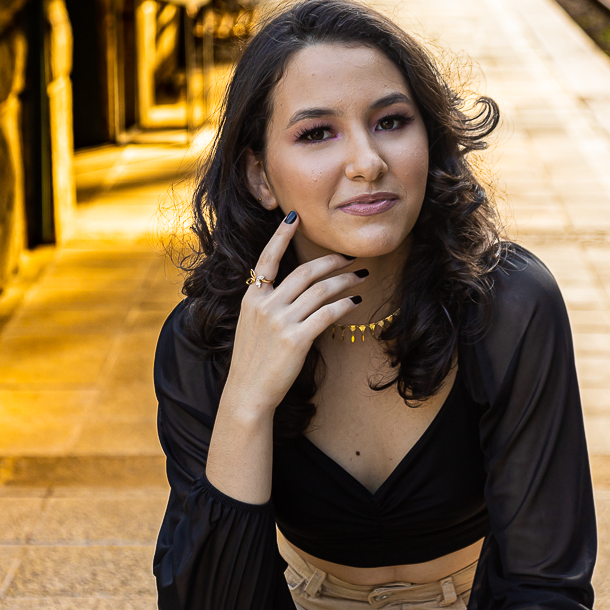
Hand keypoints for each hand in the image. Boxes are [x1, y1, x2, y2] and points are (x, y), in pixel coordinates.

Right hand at [224, 211, 364, 414]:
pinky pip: (327, 313)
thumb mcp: (252, 326)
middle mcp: (264, 304)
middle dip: (332, 262)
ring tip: (362, 278)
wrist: (247, 393)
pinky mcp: (295, 339)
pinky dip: (344, 305)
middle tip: (351, 258)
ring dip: (345, 281)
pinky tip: (356, 302)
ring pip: (320, 291)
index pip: (266, 259)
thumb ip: (268, 305)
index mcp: (252, 298)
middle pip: (304, 272)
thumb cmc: (253, 363)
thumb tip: (297, 292)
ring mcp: (279, 321)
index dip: (280, 236)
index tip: (293, 217)